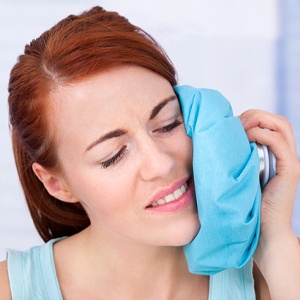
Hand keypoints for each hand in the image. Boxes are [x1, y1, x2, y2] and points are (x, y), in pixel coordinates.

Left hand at [240, 109, 299, 230]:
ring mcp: (290, 162)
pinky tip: (247, 138)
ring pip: (282, 126)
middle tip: (236, 122)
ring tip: (241, 128)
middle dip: (256, 115)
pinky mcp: (290, 171)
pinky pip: (279, 143)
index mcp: (276, 154)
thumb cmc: (247, 202)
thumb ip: (240, 157)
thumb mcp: (242, 174)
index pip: (271, 124)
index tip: (233, 124)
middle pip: (278, 121)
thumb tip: (221, 142)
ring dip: (259, 120)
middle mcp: (286, 155)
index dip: (253, 117)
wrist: (263, 229)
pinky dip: (262, 135)